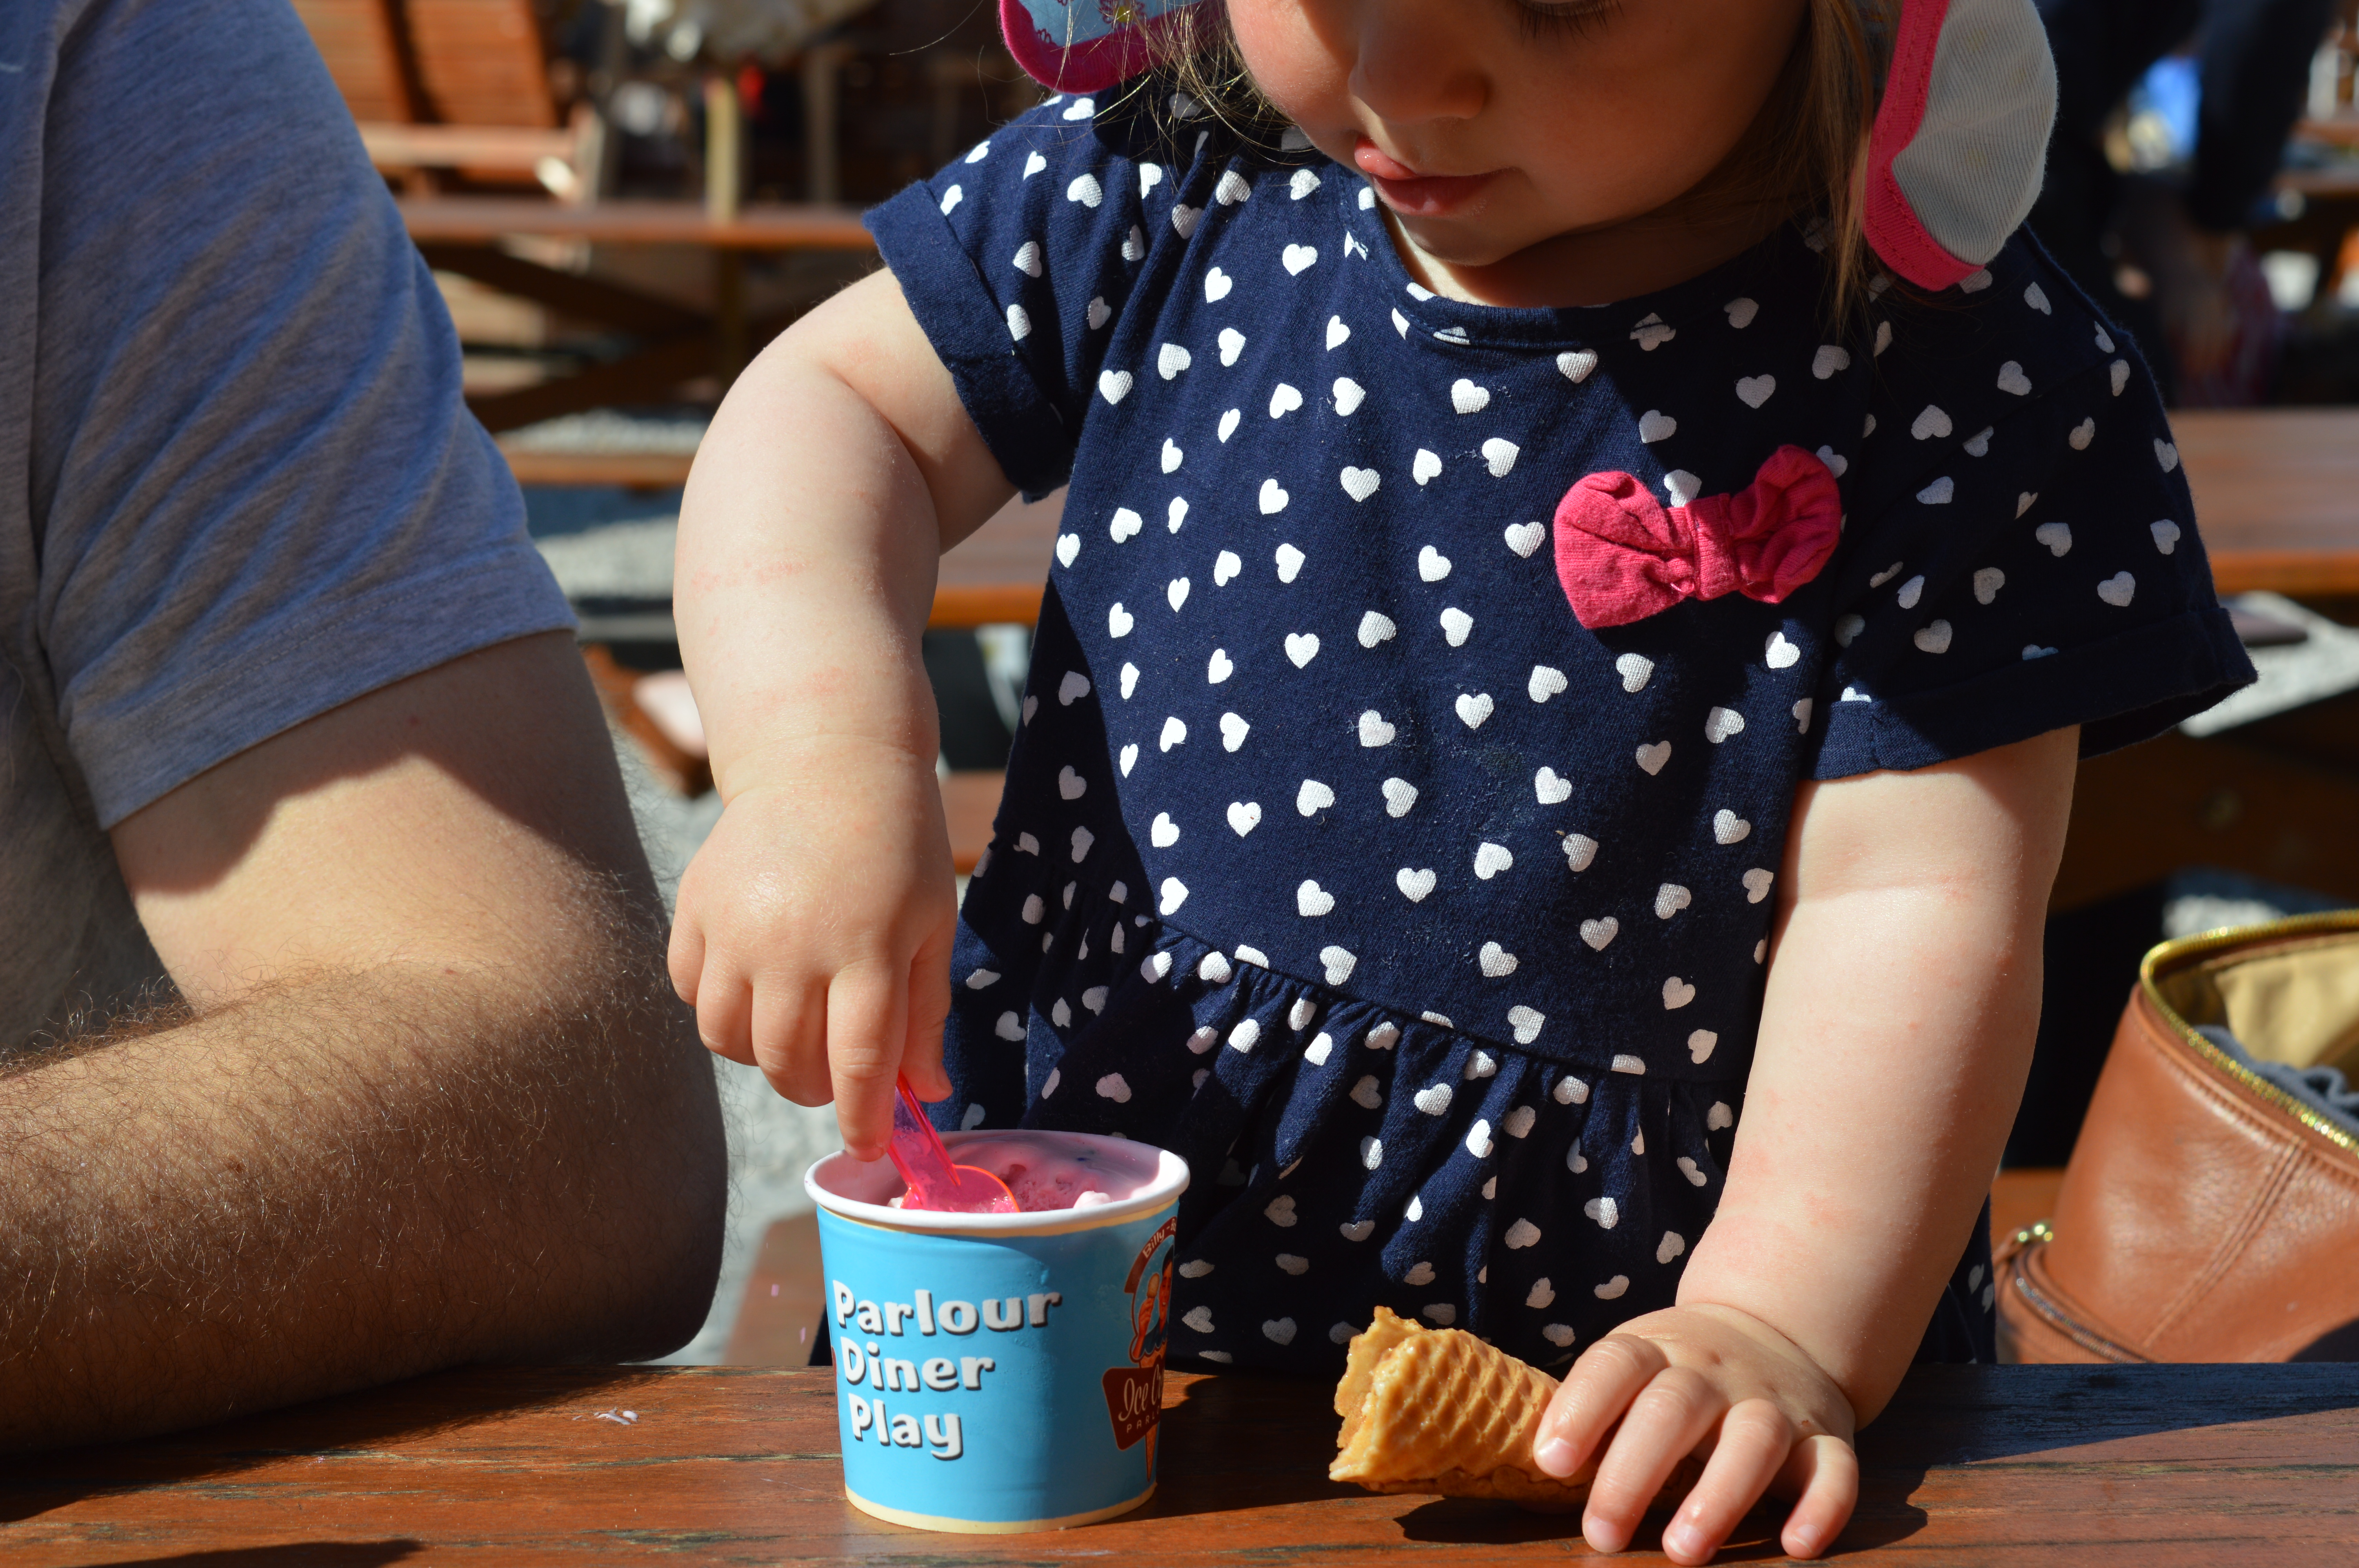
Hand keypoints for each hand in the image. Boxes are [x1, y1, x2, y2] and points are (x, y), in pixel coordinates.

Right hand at [668, 737, 956, 1158]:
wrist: (825, 761)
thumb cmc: (896, 845)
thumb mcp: (932, 923)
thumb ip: (925, 1012)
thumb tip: (928, 1092)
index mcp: (865, 947)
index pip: (859, 1064)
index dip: (863, 1119)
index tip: (869, 1148)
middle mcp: (792, 943)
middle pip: (789, 1064)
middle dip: (817, 1090)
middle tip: (837, 1076)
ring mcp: (734, 929)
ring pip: (732, 1043)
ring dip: (766, 1057)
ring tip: (796, 1028)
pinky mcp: (693, 911)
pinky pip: (694, 998)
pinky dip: (722, 1011)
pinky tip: (756, 986)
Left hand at [1531, 1303, 1857, 1562]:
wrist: (1777, 1330)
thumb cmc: (1677, 1371)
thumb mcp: (1635, 1366)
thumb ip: (1593, 1409)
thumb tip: (1531, 1465)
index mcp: (1657, 1349)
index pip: (1614, 1366)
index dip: (1580, 1409)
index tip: (1550, 1462)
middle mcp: (1715, 1371)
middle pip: (1672, 1409)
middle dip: (1635, 1473)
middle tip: (1603, 1534)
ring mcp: (1774, 1402)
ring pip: (1754, 1439)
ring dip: (1720, 1495)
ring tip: (1685, 1551)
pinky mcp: (1827, 1437)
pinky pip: (1834, 1469)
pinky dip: (1822, 1507)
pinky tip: (1796, 1546)